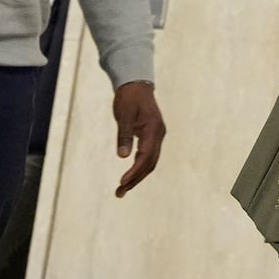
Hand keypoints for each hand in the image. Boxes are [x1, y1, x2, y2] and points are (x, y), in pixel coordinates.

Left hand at [111, 81, 165, 196]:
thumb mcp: (123, 115)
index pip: (145, 156)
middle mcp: (159, 135)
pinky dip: (139, 167)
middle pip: (150, 164)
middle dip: (135, 179)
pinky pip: (148, 155)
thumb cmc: (128, 98)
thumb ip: (124, 135)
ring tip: (122, 189)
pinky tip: (129, 174)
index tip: (122, 182)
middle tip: (119, 192)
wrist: (136, 85)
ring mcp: (157, 136)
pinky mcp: (152, 136)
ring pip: (150, 162)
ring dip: (137, 176)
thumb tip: (122, 156)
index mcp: (154, 130)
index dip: (134, 171)